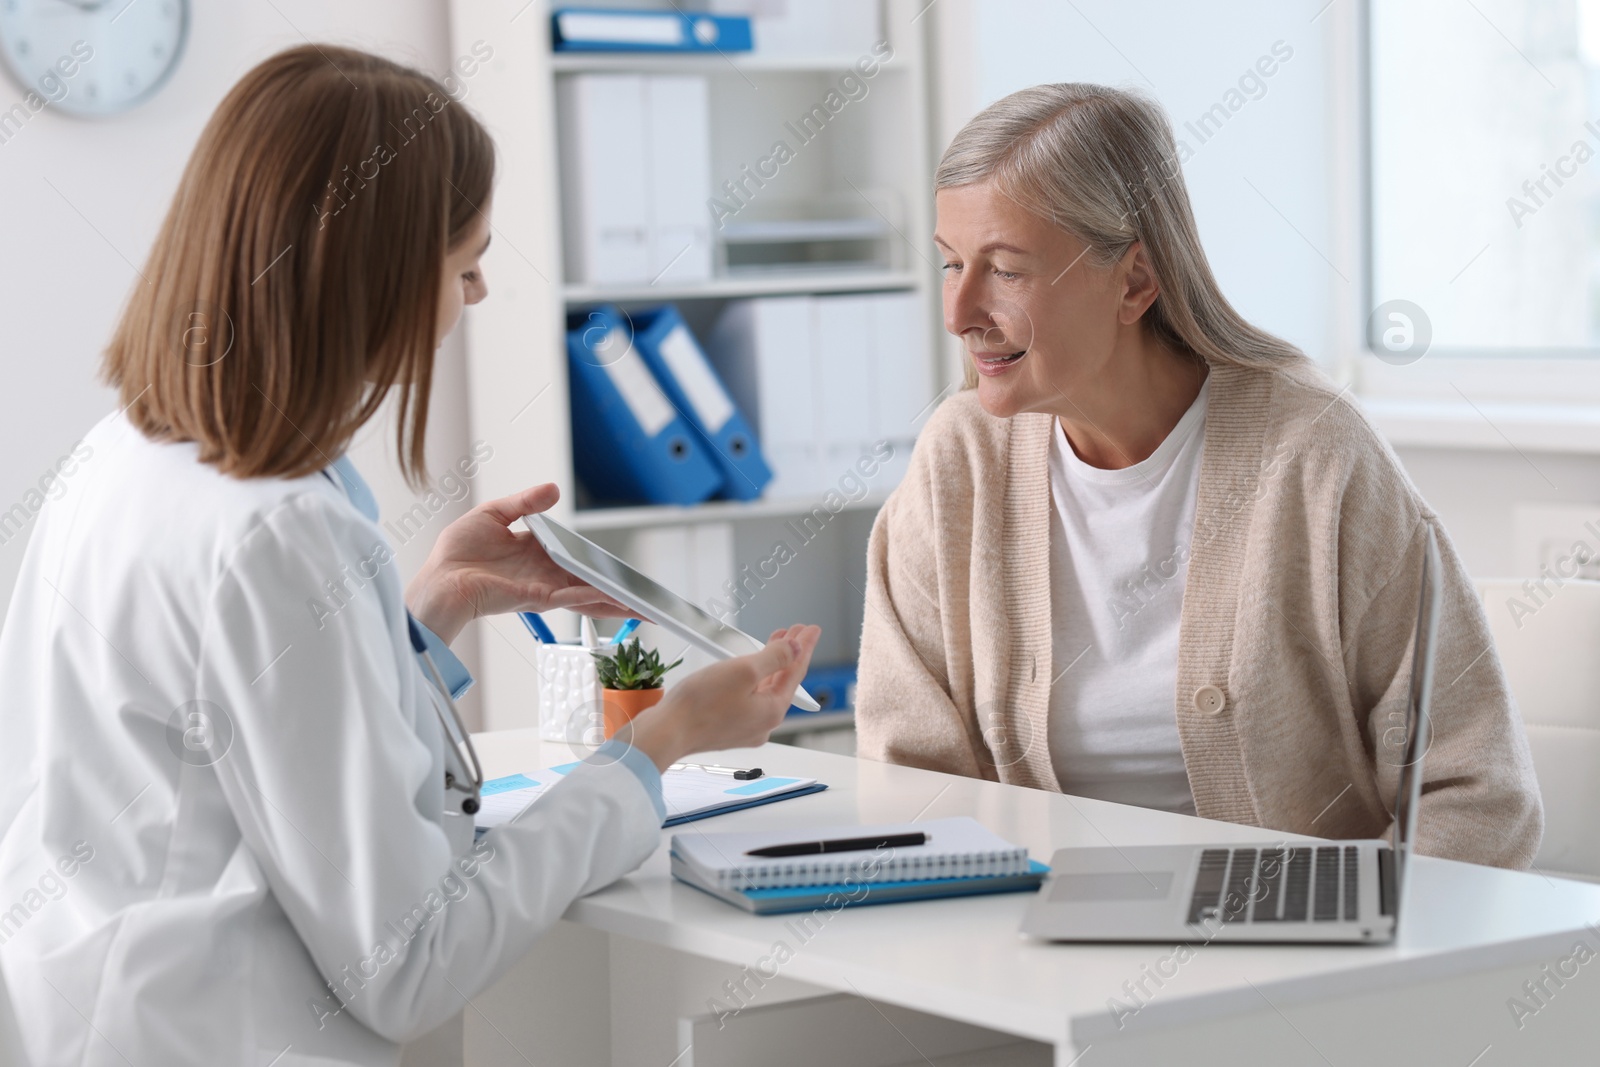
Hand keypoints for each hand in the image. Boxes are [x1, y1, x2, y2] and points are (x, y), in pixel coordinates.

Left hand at [406, 483, 629, 643]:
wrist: (438, 578)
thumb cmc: (457, 553)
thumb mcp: (494, 514)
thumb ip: (526, 503)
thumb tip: (553, 489)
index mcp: (535, 555)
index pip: (575, 559)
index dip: (598, 564)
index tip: (620, 568)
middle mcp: (543, 575)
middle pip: (588, 583)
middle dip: (618, 591)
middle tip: (646, 597)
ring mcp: (541, 589)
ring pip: (585, 595)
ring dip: (613, 600)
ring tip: (641, 606)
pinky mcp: (532, 599)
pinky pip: (567, 598)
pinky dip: (589, 597)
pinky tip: (609, 596)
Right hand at [628, 625, 821, 771]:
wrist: (665, 733)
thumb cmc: (699, 705)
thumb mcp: (743, 671)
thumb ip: (774, 658)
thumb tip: (796, 650)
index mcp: (771, 711)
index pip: (796, 673)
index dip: (805, 647)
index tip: (812, 629)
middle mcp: (762, 724)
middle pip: (783, 681)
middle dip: (789, 654)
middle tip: (795, 632)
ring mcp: (743, 728)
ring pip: (764, 689)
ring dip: (770, 664)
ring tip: (775, 642)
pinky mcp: (725, 727)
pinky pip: (747, 698)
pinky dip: (753, 678)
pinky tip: (747, 666)